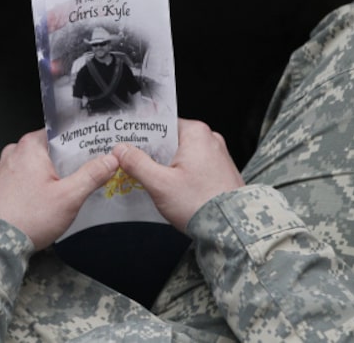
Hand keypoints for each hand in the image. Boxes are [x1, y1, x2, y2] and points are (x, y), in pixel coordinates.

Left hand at [0, 129, 118, 249]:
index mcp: (31, 146)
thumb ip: (92, 175)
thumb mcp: (69, 197)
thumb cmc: (28, 219)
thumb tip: (110, 160)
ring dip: (54, 174)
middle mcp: (15, 152)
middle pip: (52, 149)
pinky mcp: (1, 185)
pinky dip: (40, 184)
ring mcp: (6, 168)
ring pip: (39, 164)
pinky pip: (27, 177)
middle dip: (70, 161)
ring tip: (71, 189)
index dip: (82, 141)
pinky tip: (49, 200)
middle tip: (90, 172)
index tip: (96, 150)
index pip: (62, 133)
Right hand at [112, 118, 243, 231]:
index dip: (141, 135)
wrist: (231, 229)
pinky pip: (193, 166)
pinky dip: (180, 174)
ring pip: (181, 155)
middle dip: (152, 153)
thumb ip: (137, 163)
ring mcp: (217, 156)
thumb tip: (121, 150)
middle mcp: (209, 139)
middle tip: (132, 165)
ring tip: (149, 180)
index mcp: (196, 133)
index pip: (161, 124)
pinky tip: (169, 189)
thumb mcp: (160, 184)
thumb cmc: (199, 204)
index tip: (126, 144)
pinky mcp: (220, 172)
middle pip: (171, 140)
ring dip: (165, 166)